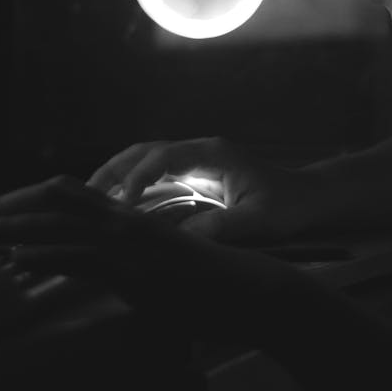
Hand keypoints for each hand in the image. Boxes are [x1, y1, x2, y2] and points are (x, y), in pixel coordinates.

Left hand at [0, 175, 303, 342]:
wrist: (247, 289)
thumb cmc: (208, 284)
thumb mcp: (156, 270)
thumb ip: (124, 267)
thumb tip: (96, 277)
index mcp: (127, 219)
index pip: (68, 195)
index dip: (27, 200)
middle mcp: (124, 222)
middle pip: (54, 199)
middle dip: (9, 209)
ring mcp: (128, 243)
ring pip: (59, 225)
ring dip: (12, 231)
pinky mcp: (134, 268)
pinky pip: (82, 257)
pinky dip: (45, 256)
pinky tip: (17, 260)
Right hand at [86, 137, 323, 242]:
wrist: (307, 198)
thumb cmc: (287, 207)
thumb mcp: (258, 221)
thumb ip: (222, 227)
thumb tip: (182, 239)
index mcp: (213, 153)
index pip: (163, 158)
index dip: (138, 178)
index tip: (121, 203)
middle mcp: (198, 151)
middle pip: (144, 151)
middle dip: (112, 172)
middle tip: (84, 196)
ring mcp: (194, 161)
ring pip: (144, 161)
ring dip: (116, 178)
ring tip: (88, 202)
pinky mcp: (192, 175)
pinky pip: (154, 177)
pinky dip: (131, 189)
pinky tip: (114, 210)